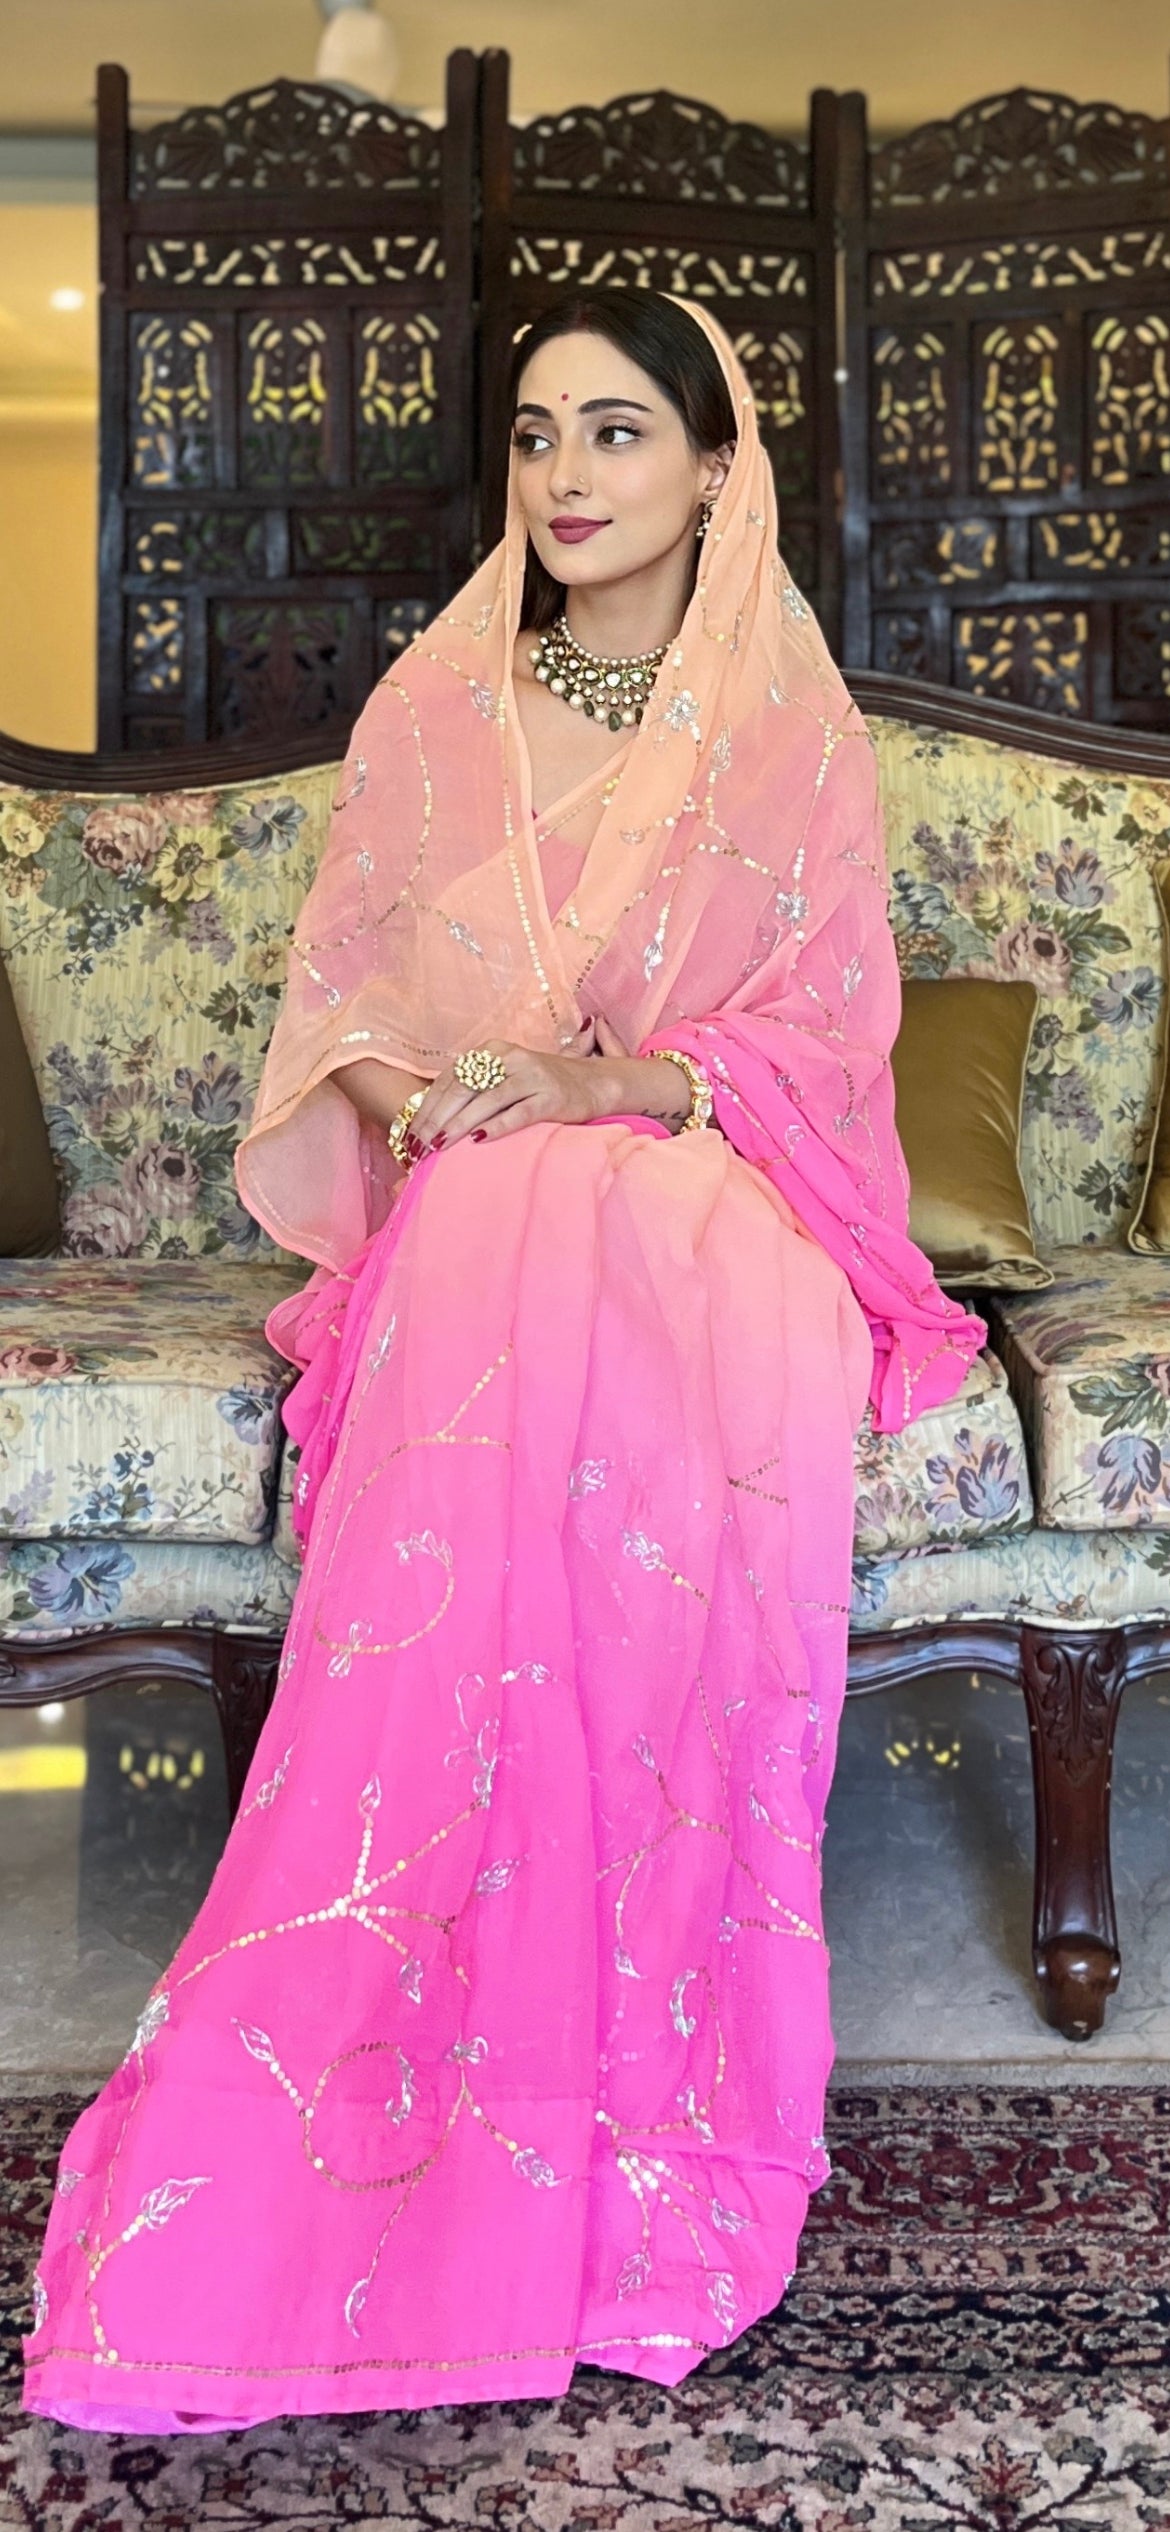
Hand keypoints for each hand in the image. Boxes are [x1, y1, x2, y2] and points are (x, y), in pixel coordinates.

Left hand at [406, 1039, 606, 1158]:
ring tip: (439, 1147)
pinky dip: (496, 1126)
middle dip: (436, 1119)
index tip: (411, 1135)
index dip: (427, 1107)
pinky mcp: (551, 1097)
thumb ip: (473, 1090)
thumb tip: (431, 1121)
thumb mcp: (503, 1078)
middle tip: (419, 1146)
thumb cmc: (540, 1086)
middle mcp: (509, 1058)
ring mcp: (531, 1076)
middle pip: (462, 1089)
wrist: (594, 1083)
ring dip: (458, 1125)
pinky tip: (478, 1141)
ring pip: (486, 1100)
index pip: (449, 1079)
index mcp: (491, 1051)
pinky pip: (518, 1113)